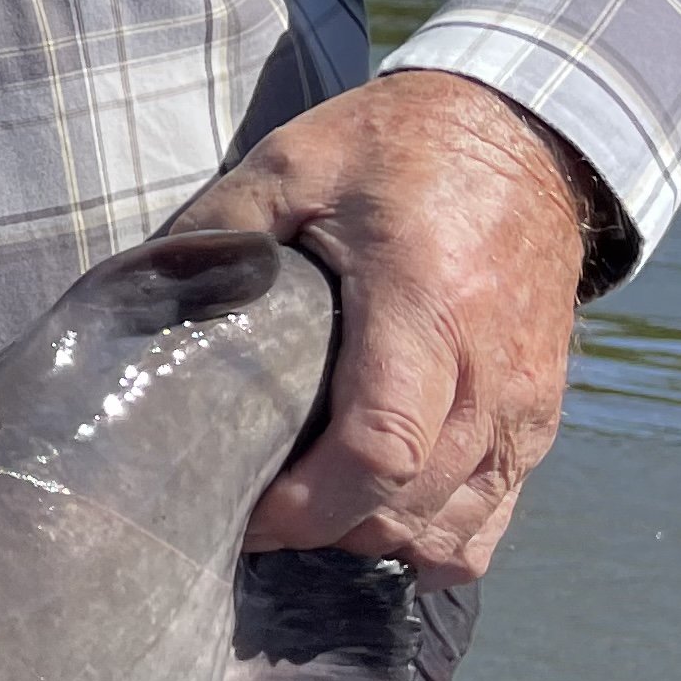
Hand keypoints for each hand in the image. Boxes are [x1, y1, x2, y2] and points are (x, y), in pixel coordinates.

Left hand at [173, 70, 593, 583]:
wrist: (520, 141)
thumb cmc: (396, 151)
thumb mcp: (289, 164)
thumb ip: (219, 231)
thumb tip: (142, 295)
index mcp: (423, 306)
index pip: (379, 446)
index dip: (304, 503)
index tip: (241, 509)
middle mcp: (487, 374)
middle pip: (409, 507)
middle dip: (323, 529)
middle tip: (251, 511)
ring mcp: (523, 406)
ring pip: (453, 531)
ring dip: (375, 539)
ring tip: (306, 508)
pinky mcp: (538, 421)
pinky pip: (493, 517)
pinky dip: (434, 537)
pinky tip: (373, 516)